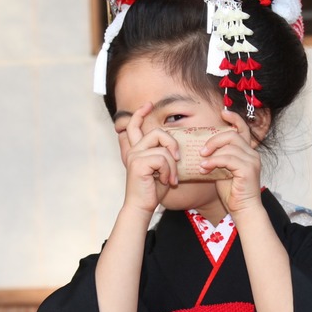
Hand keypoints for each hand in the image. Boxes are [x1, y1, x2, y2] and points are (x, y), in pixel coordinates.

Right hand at [119, 102, 179, 216]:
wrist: (142, 207)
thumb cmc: (153, 190)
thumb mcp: (161, 169)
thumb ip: (164, 155)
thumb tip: (177, 148)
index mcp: (137, 150)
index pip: (134, 125)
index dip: (140, 113)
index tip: (149, 105)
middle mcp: (133, 150)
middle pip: (157, 133)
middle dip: (172, 144)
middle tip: (178, 158)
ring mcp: (135, 156)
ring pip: (163, 148)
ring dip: (172, 165)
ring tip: (170, 179)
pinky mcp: (138, 163)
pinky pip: (162, 159)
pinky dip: (168, 171)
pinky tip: (165, 182)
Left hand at [198, 108, 263, 215]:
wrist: (243, 209)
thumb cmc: (232, 192)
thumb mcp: (223, 170)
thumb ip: (218, 158)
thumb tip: (202, 149)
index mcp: (247, 152)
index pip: (243, 129)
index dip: (234, 118)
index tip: (223, 112)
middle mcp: (252, 154)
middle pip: (232, 135)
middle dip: (214, 139)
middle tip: (202, 150)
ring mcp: (252, 161)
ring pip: (230, 146)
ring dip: (212, 153)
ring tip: (201, 162)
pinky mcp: (248, 169)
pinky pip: (228, 159)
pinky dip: (214, 161)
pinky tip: (205, 168)